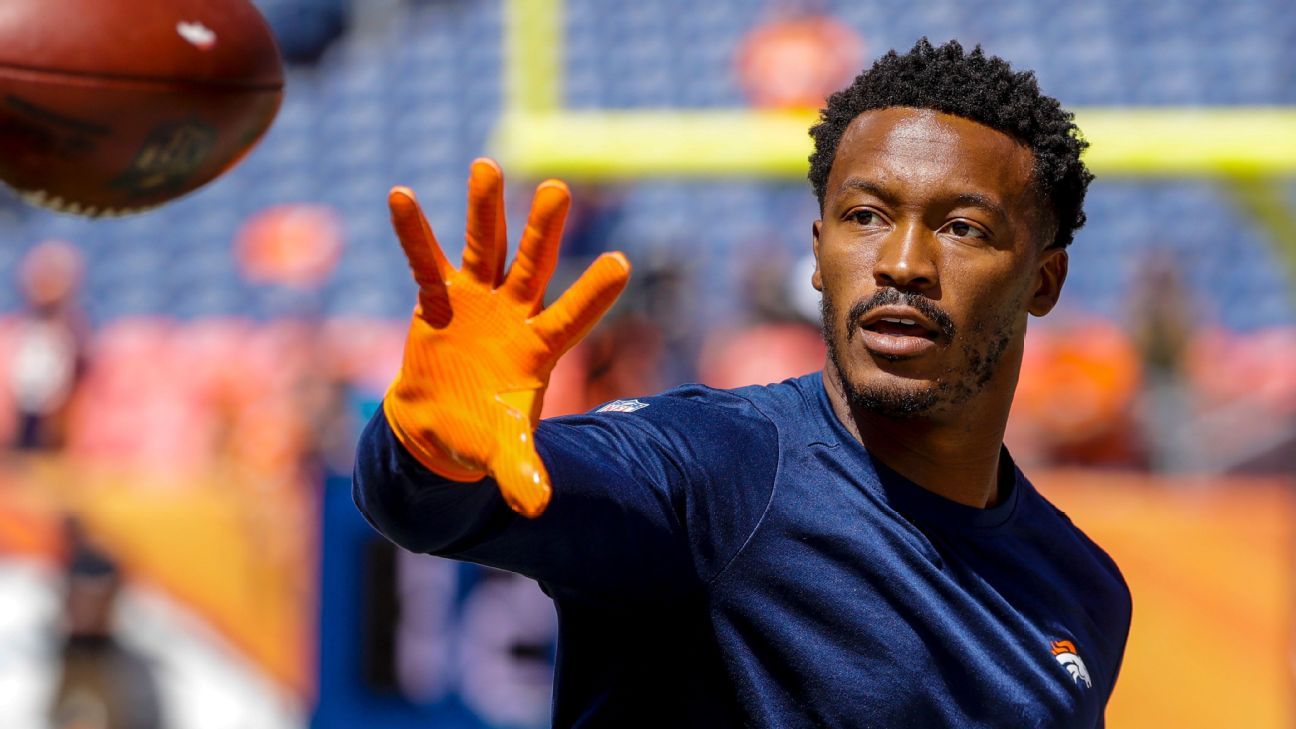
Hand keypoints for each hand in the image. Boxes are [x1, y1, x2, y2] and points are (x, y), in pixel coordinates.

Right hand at [383, 159, 629, 516]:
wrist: (441, 427)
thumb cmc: (482, 434)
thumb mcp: (503, 455)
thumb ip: (522, 474)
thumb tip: (537, 508)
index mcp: (539, 349)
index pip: (572, 317)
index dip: (592, 293)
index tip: (622, 261)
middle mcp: (514, 314)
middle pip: (531, 266)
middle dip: (543, 230)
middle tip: (559, 188)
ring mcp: (477, 302)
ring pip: (484, 248)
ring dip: (484, 210)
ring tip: (487, 165)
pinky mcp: (438, 301)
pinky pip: (424, 261)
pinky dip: (413, 233)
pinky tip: (400, 195)